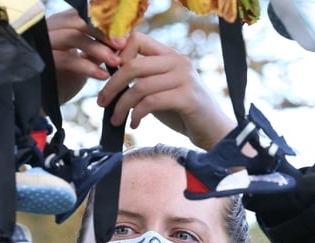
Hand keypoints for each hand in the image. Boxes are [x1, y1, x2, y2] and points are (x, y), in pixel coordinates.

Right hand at [47, 9, 125, 103]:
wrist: (43, 100)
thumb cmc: (65, 76)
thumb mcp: (85, 57)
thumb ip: (99, 46)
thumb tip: (123, 38)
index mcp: (62, 22)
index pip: (85, 14)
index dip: (105, 22)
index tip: (125, 35)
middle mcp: (50, 27)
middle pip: (79, 20)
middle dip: (103, 32)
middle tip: (123, 45)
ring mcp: (44, 42)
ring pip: (73, 37)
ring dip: (97, 49)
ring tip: (116, 62)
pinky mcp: (42, 60)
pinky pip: (67, 59)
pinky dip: (87, 67)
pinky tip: (102, 76)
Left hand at [96, 32, 235, 150]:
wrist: (212, 130)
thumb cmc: (182, 112)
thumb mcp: (160, 90)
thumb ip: (142, 80)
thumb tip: (111, 77)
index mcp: (170, 55)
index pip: (137, 39)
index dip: (117, 54)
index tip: (107, 74)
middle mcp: (178, 62)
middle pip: (133, 65)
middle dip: (112, 85)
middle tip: (102, 102)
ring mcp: (184, 78)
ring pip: (140, 86)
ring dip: (122, 105)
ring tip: (117, 119)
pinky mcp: (187, 97)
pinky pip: (151, 102)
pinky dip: (137, 115)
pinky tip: (135, 123)